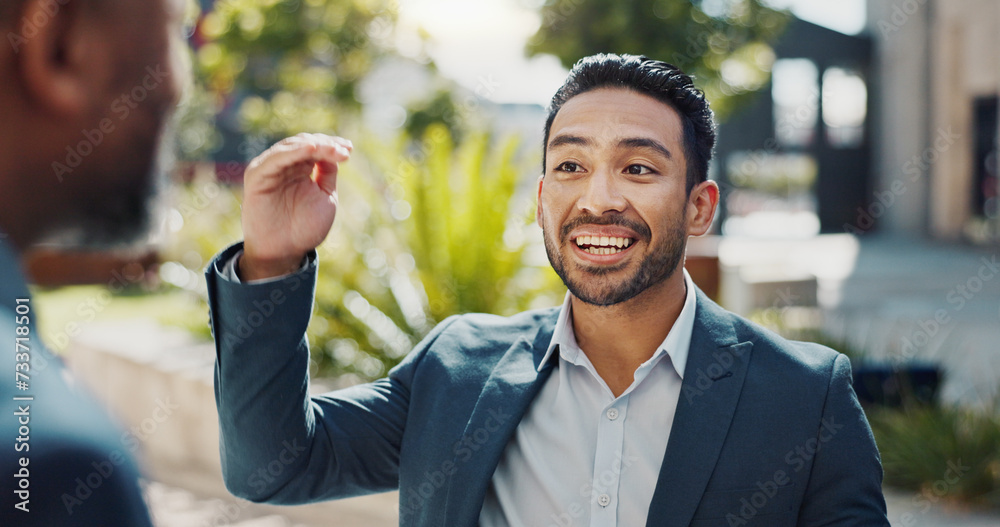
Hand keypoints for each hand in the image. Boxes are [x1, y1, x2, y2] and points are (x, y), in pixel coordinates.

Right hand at [239, 133, 351, 280]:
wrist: (284, 251)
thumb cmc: (304, 228)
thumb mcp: (325, 196)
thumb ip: (328, 173)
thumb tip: (334, 153)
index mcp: (298, 169)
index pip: (315, 148)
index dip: (332, 145)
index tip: (349, 150)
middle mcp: (283, 166)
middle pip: (304, 143)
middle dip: (326, 144)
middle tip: (344, 150)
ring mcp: (269, 169)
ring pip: (291, 147)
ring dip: (313, 145)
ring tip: (331, 148)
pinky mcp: (257, 175)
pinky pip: (276, 158)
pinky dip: (293, 152)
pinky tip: (311, 149)